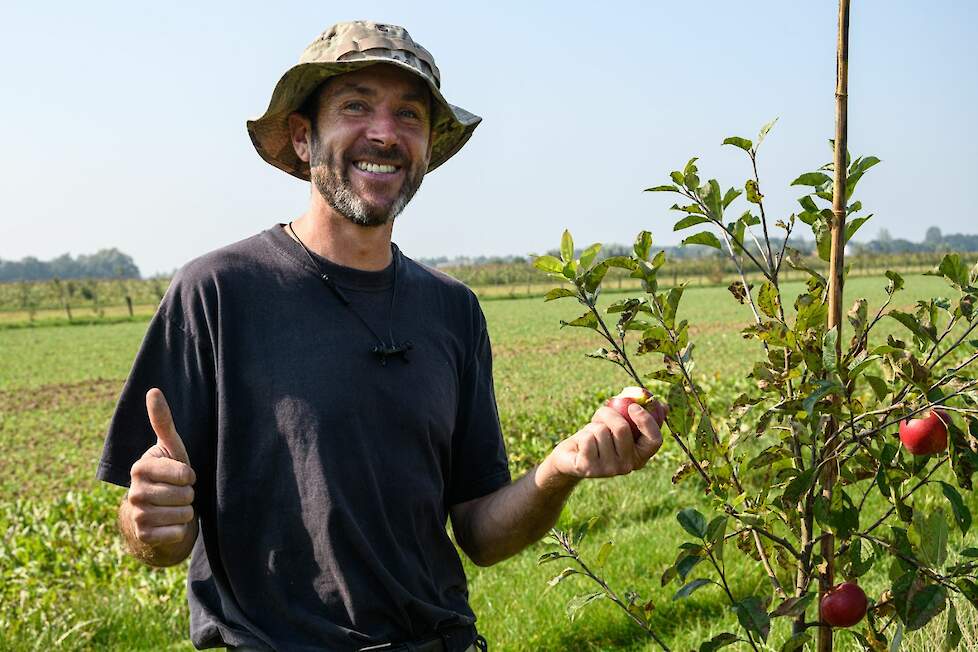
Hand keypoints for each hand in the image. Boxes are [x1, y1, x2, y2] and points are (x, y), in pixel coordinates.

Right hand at [125, 388, 196, 545]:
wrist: (158, 512)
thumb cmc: (170, 473)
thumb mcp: (171, 447)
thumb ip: (163, 421)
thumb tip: (153, 390)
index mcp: (139, 467)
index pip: (184, 473)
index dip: (190, 475)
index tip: (182, 474)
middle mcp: (133, 492)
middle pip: (185, 495)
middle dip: (189, 494)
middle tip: (178, 492)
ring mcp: (137, 514)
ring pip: (184, 513)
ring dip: (186, 511)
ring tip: (176, 506)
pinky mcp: (144, 535)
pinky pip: (178, 532)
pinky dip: (181, 529)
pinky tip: (171, 523)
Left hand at [548, 400, 665, 478]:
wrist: (572, 457)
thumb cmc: (600, 436)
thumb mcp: (619, 425)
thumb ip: (639, 415)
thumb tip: (664, 406)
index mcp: (640, 456)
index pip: (655, 440)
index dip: (646, 422)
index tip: (633, 407)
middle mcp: (627, 466)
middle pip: (622, 428)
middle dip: (608, 413)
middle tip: (602, 415)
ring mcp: (608, 470)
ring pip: (601, 431)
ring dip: (593, 426)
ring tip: (590, 435)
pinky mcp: (589, 469)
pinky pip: (587, 438)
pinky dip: (582, 434)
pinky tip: (581, 445)